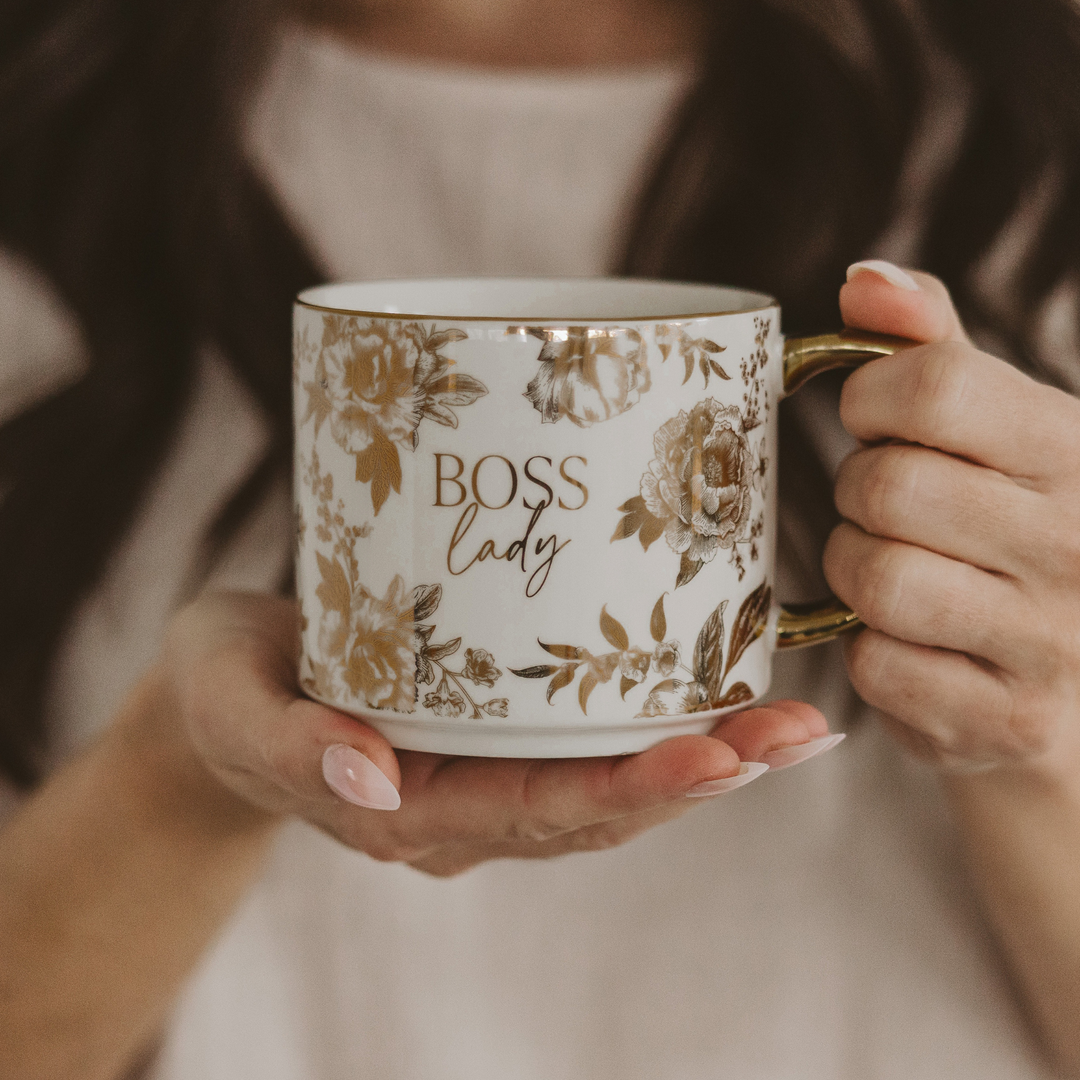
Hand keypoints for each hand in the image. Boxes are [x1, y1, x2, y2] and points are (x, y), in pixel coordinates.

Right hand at [153, 592, 830, 876]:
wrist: (225, 687)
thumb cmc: (226, 689)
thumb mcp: (232, 705)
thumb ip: (289, 747)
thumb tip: (367, 777)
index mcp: (408, 812)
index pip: (537, 812)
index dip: (632, 789)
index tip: (719, 758)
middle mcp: (462, 807)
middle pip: (598, 805)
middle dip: (702, 775)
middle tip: (796, 734)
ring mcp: (482, 776)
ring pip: (608, 782)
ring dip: (704, 757)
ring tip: (794, 721)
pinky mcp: (492, 734)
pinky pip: (587, 743)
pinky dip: (659, 724)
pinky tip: (719, 690)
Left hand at [824, 261, 1079, 778]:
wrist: (1070, 683)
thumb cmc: (1017, 530)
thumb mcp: (1000, 428)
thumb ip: (932, 349)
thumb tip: (864, 280)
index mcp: (1076, 450)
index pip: (934, 385)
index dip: (869, 396)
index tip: (872, 418)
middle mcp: (1077, 544)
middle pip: (887, 484)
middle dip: (857, 491)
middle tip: (882, 504)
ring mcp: (1051, 642)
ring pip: (875, 576)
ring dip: (853, 569)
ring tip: (887, 567)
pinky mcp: (1006, 722)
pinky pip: (874, 665)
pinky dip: (866, 649)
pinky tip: (906, 638)